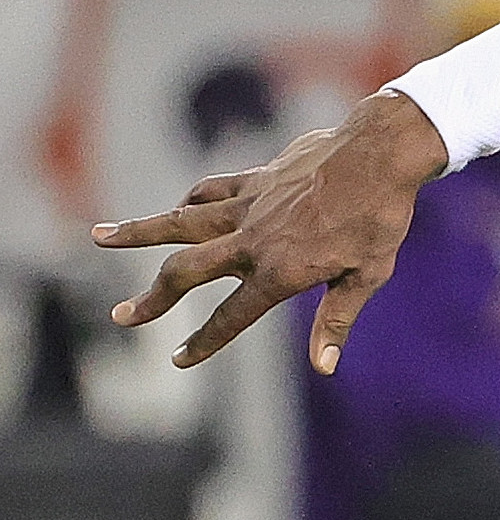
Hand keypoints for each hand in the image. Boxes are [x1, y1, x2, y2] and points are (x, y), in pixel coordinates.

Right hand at [92, 91, 447, 372]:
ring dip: (137, 231)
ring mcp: (249, 205)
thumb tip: (324, 367)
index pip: (233, 317)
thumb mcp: (368, 274)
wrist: (381, 152)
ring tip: (97, 236)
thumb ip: (337, 320)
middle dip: (152, 297)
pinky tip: (175, 208)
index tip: (178, 360)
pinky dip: (189, 201)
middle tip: (121, 316)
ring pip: (180, 221)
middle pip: (187, 271)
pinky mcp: (256, 178)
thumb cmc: (382, 217)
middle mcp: (254, 239)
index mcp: (281, 271)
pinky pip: (211, 190)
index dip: (204, 341)